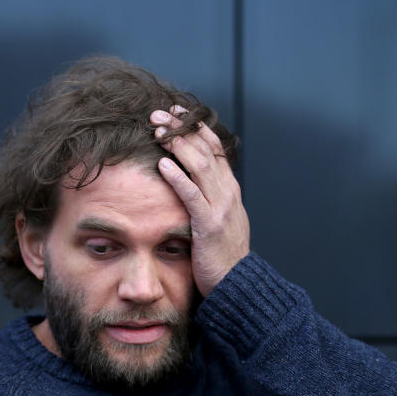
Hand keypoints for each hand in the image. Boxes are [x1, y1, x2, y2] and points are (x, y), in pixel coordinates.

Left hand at [150, 106, 249, 296]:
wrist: (237, 284)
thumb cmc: (221, 254)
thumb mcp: (218, 219)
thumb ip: (208, 198)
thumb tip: (189, 182)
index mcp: (229, 189)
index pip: (214, 148)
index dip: (196, 127)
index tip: (176, 111)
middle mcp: (228, 192)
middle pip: (205, 150)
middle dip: (182, 128)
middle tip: (159, 113)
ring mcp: (221, 207)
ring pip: (200, 166)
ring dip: (178, 145)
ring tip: (158, 129)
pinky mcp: (209, 226)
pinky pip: (191, 196)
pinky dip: (177, 178)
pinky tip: (162, 165)